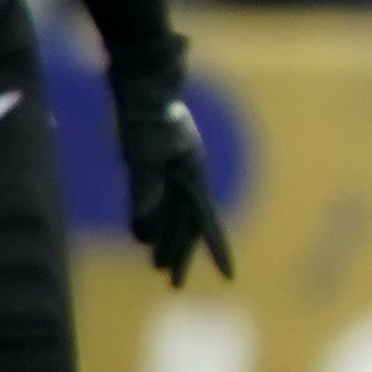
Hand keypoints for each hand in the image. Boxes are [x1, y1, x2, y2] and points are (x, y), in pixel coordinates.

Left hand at [112, 51, 231, 287]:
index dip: (218, 251)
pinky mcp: (153, 166)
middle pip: (187, 225)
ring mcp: (171, 172)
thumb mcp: (144, 155)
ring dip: (165, 240)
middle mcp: (186, 178)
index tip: (230, 277)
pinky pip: (155, 202)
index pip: (207, 223)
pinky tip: (141, 235)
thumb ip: (143, 190)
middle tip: (173, 285)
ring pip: (171, 215)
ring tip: (156, 266)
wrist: (144, 87)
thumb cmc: (148, 118)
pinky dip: (150, 220)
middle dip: (181, 255)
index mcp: (193, 177)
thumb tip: (142, 226)